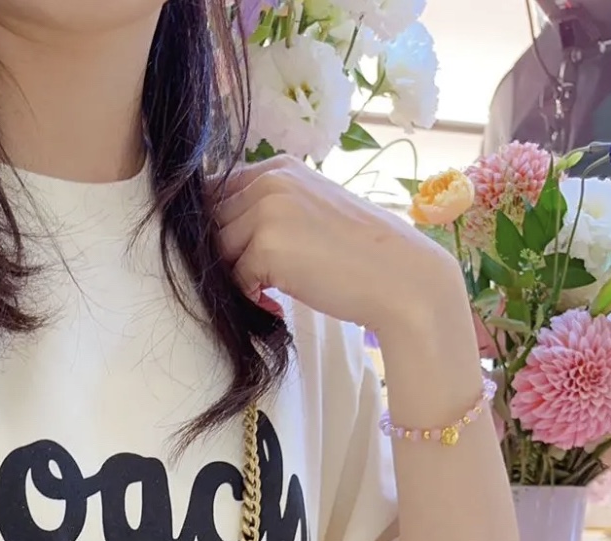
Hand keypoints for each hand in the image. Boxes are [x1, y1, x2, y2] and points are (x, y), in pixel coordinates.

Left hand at [215, 154, 467, 340]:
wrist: (399, 277)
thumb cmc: (356, 254)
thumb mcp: (308, 214)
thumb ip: (266, 212)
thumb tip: (212, 236)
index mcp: (279, 167)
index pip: (216, 194)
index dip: (219, 231)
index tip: (240, 258)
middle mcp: (269, 180)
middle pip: (210, 225)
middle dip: (225, 258)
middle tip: (258, 283)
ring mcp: (267, 210)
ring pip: (218, 253)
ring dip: (236, 279)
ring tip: (271, 292)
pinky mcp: (267, 245)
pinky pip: (233, 280)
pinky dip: (250, 299)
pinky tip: (278, 303)